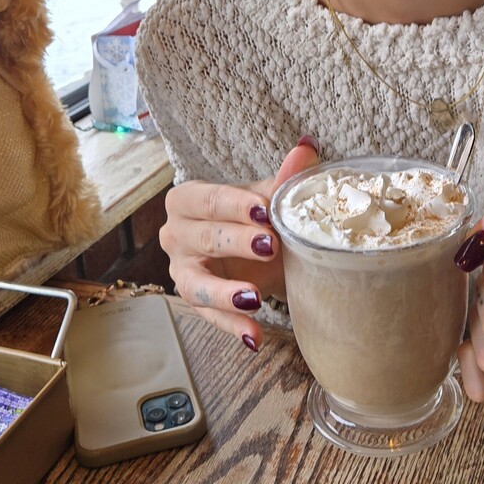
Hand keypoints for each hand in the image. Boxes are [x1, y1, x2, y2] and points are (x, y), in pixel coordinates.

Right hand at [159, 137, 319, 349]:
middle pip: (203, 237)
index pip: (207, 199)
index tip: (264, 211)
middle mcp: (176, 234)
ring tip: (254, 299)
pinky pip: (209, 316)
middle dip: (237, 242)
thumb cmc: (255, 219)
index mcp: (188, 199)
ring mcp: (181, 270)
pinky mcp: (194, 301)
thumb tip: (307, 147)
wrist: (257, 251)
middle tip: (271, 246)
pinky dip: (232, 326)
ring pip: (196, 283)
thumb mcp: (270, 200)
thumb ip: (284, 178)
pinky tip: (255, 337)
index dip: (235, 205)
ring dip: (225, 293)